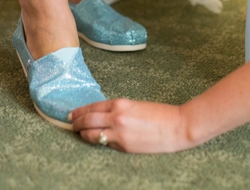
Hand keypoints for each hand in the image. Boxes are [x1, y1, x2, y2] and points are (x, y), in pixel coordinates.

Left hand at [69, 99, 193, 152]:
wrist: (178, 126)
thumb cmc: (161, 114)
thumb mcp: (136, 105)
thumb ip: (118, 110)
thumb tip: (102, 116)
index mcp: (120, 103)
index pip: (92, 107)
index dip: (79, 111)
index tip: (72, 114)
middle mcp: (116, 117)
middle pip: (87, 120)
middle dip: (76, 123)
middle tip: (71, 124)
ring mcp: (119, 133)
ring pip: (91, 134)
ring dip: (82, 134)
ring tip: (79, 133)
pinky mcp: (124, 146)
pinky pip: (105, 144)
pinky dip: (98, 141)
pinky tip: (95, 140)